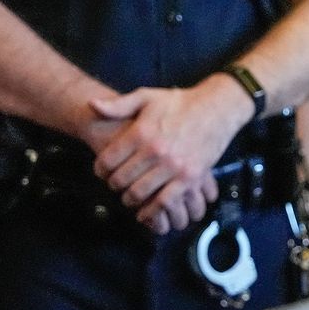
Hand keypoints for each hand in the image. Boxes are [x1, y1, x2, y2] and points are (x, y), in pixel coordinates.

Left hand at [90, 76, 251, 233]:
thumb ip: (119, 105)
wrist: (216, 109)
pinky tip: (146, 212)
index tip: (101, 172)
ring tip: (129, 198)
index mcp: (141, 133)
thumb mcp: (147, 97)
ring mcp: (174, 167)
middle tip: (115, 185)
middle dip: (114, 186)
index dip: (100, 169)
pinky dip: (153, 211)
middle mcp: (155, 152)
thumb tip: (92, 105)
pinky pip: (166, 201)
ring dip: (130, 200)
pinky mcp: (190, 178)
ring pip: (141, 193)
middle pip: (122, 179)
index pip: (108, 160)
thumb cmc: (181, 103)